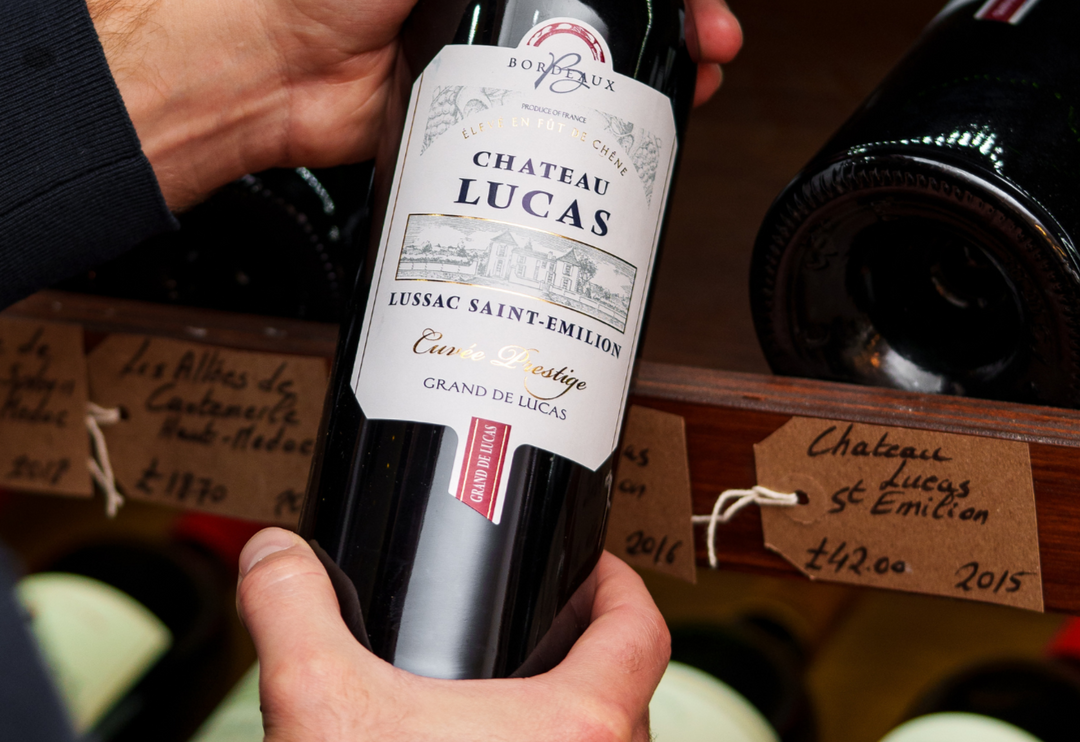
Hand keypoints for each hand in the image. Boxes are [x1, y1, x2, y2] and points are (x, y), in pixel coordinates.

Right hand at [236, 529, 669, 741]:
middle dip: (587, 650)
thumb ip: (294, 613)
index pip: (639, 630)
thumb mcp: (320, 710)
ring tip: (510, 698)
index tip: (592, 565)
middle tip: (547, 624)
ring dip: (567, 720)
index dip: (617, 582)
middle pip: (628, 692)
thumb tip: (273, 557)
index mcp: (575, 729)